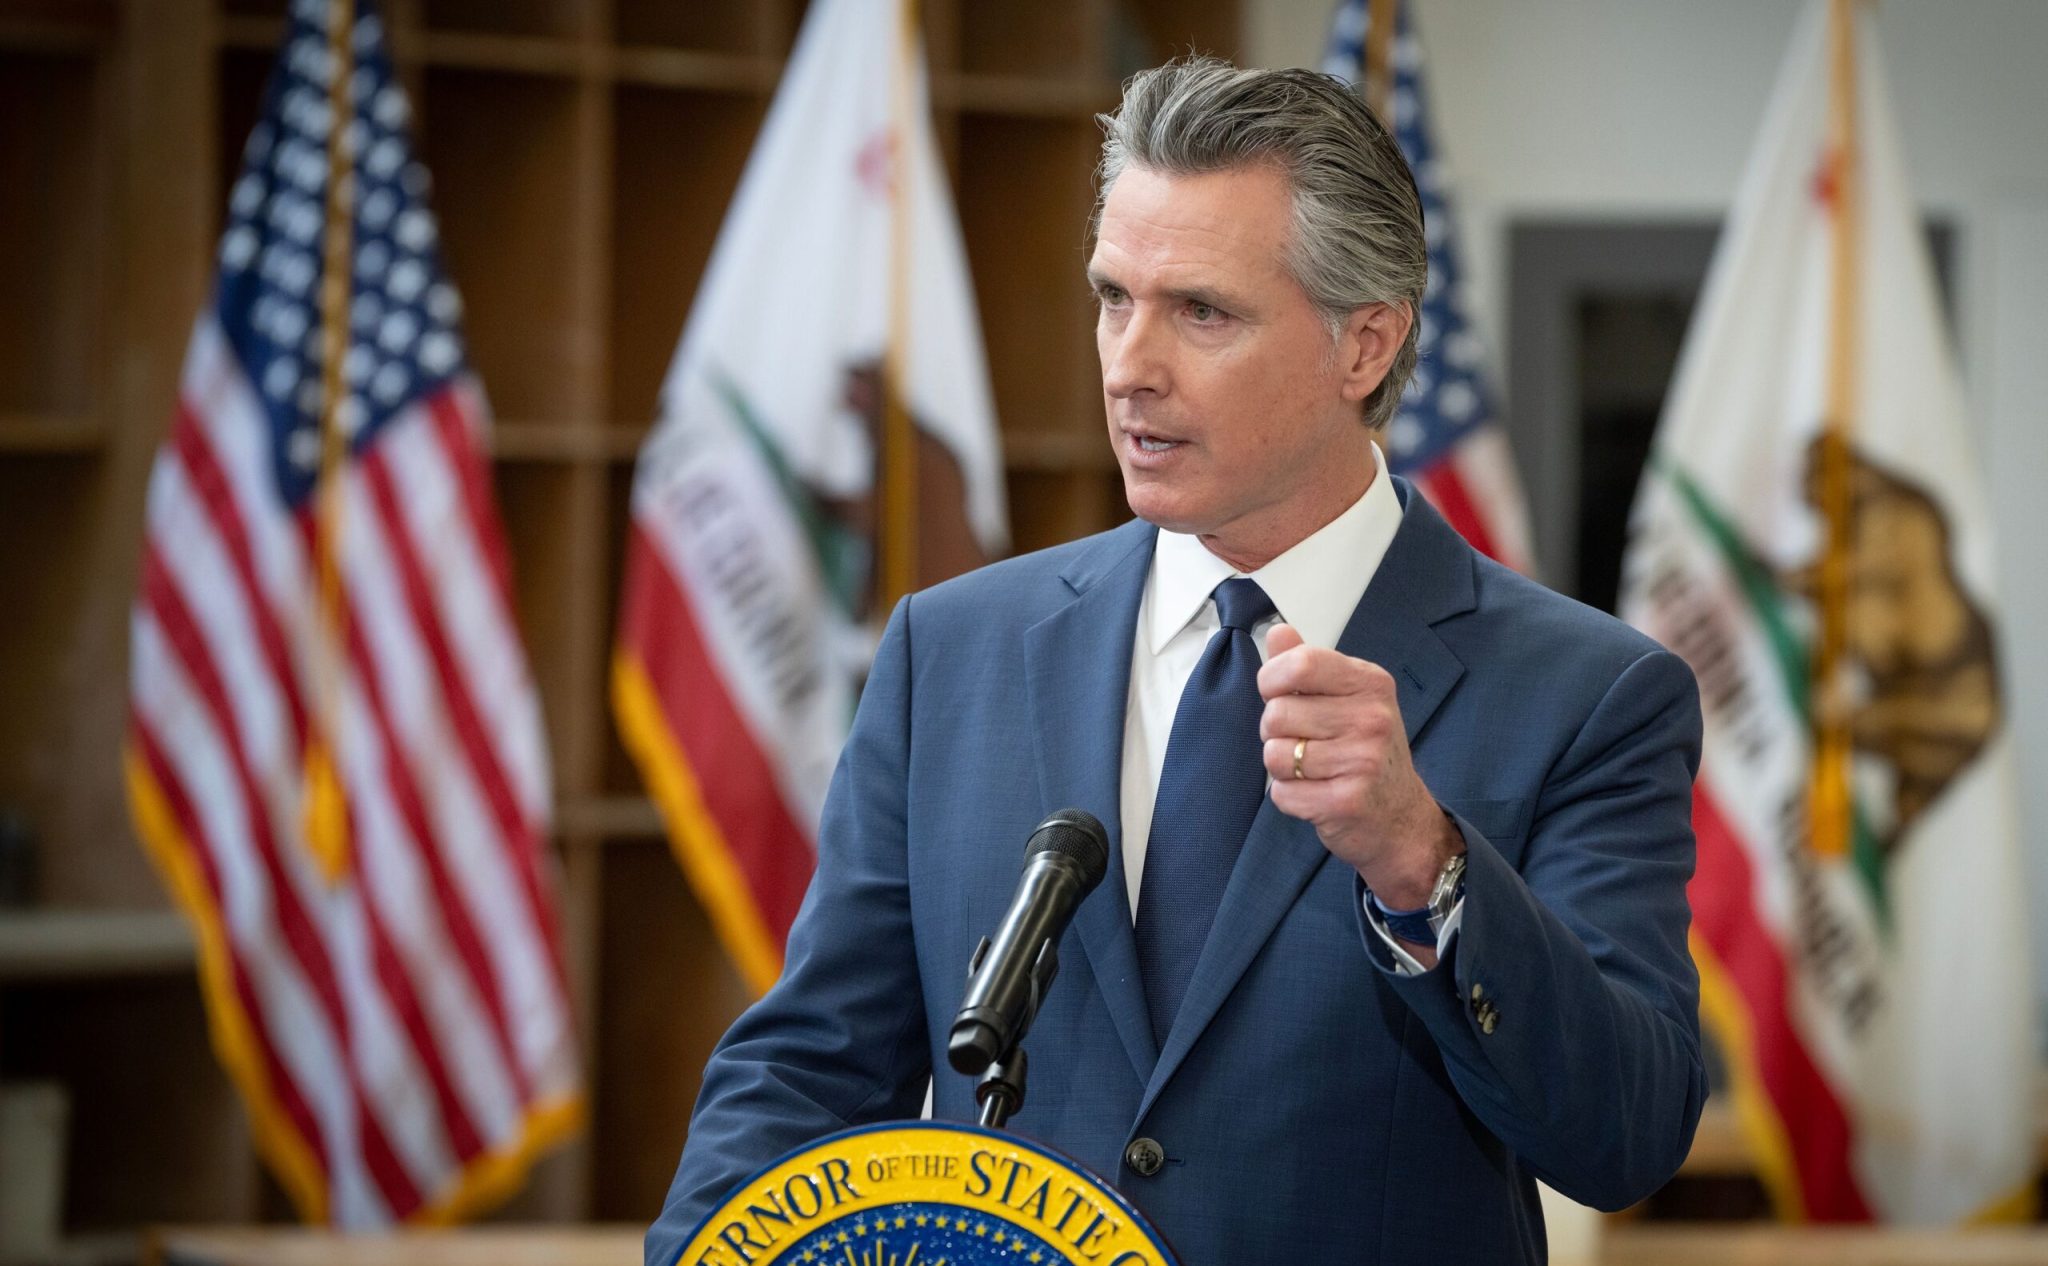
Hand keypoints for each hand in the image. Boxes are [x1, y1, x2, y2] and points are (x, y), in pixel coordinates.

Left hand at [1258, 624, 1461, 909]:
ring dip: (1281, 767)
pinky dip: (1289, 797)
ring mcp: (1363, 761)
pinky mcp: (1347, 802)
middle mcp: (1373, 718)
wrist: (1402, 820)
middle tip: (1303, 743)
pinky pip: (1282, 793)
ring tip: (1312, 770)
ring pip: (1274, 755)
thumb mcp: (1349, 700)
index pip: (1300, 663)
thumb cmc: (1367, 753)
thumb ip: (1309, 666)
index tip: (1276, 694)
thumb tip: (1277, 631)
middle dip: (1274, 731)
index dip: (1271, 680)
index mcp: (1371, 683)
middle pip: (1276, 713)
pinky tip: (1316, 795)